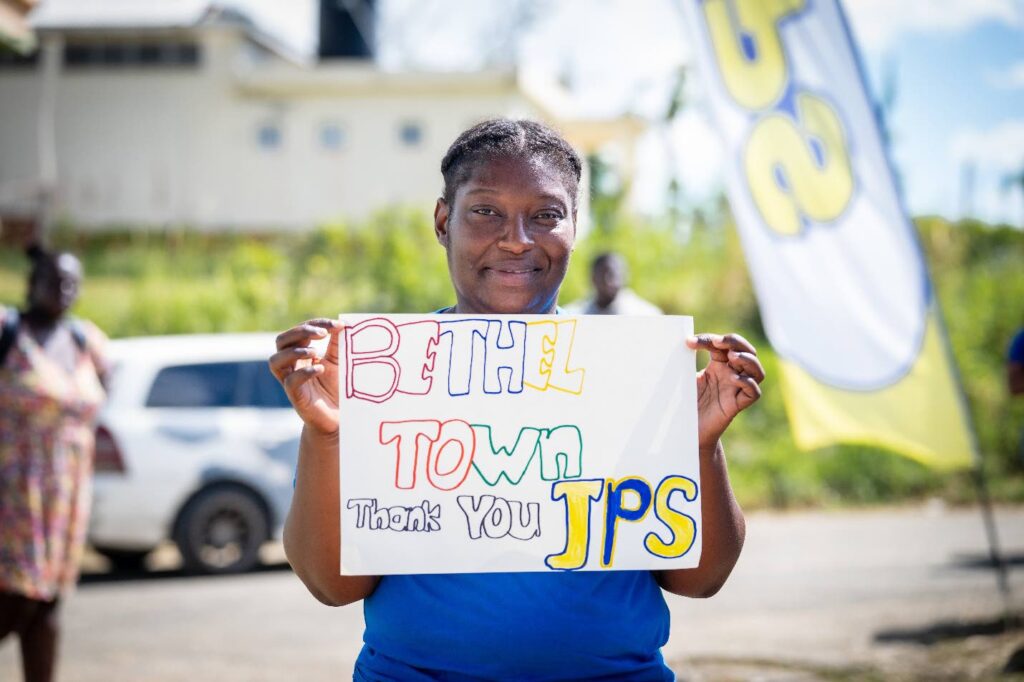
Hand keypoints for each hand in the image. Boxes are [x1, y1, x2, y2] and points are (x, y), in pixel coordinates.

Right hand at [270, 318, 342, 436]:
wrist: (338, 417)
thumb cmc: (336, 388)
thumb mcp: (338, 362)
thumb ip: (337, 344)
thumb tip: (343, 324)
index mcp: (300, 352)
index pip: (301, 331)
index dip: (316, 324)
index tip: (338, 325)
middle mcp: (291, 364)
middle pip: (282, 340)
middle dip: (301, 332)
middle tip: (322, 333)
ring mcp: (289, 380)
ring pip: (276, 360)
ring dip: (294, 352)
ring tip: (316, 352)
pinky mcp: (294, 396)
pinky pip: (290, 382)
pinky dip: (303, 373)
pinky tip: (320, 369)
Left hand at [686, 333, 764, 451]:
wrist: (686, 432)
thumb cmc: (685, 404)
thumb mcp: (685, 379)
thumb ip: (685, 362)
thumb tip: (679, 342)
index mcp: (718, 366)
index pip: (723, 345)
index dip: (710, 339)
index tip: (689, 342)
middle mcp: (731, 375)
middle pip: (747, 352)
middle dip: (736, 342)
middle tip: (719, 341)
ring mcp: (736, 390)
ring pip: (757, 371)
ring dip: (747, 360)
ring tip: (732, 357)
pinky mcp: (736, 406)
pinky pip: (753, 393)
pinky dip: (748, 383)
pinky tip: (734, 378)